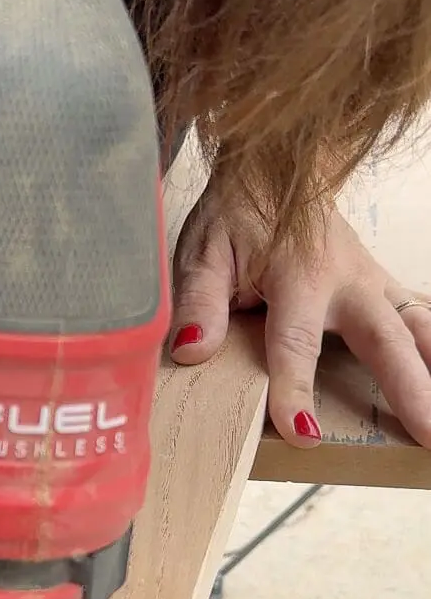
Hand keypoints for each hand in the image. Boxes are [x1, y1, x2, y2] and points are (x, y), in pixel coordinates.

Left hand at [170, 184, 430, 447]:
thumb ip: (198, 302)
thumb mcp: (203, 250)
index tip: (303, 430)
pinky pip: (421, 315)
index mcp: (298, 274)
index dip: (296, 387)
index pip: (296, 342)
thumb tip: (192, 350)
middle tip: (429, 434)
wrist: (278, 165)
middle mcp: (347, 279)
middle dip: (409, 389)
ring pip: (417, 328)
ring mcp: (372, 281)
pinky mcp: (383, 284)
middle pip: (384, 341)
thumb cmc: (237, 212)